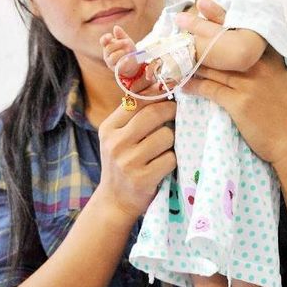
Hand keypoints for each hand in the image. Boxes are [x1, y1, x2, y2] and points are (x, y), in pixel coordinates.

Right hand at [97, 89, 176, 219]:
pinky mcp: (142, 178)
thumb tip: (159, 86)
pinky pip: (170, 158)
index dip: (158, 95)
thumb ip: (133, 115)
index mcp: (108, 128)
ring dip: (172, 141)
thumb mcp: (118, 137)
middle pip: (154, 114)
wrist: (115, 201)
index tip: (170, 94)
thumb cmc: (122, 163)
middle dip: (171, 111)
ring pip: (166, 136)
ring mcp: (128, 162)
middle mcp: (115, 143)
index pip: (137, 101)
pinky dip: (172, 160)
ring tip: (165, 148)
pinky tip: (164, 165)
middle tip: (177, 113)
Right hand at [100, 25, 137, 75]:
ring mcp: (111, 62)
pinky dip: (123, 62)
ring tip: (128, 51)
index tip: (110, 36)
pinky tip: (127, 58)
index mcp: (108, 46)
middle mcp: (107, 54)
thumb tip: (116, 27)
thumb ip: (121, 35)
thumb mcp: (126, 41)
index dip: (105, 38)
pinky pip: (118, 65)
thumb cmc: (128, 50)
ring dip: (121, 52)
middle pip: (109, 48)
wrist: (134, 63)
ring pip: (112, 57)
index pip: (103, 41)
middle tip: (127, 42)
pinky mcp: (116, 69)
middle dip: (118, 44)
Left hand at [177, 0, 286, 168]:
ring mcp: (249, 82)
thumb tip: (241, 53)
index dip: (220, 15)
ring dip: (189, 60)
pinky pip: (209, 89)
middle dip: (197, 30)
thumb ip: (264, 63)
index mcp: (269, 56)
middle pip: (222, 43)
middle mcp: (259, 65)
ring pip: (212, 66)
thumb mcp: (279, 79)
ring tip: (172, 54)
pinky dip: (194, 86)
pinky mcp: (239, 102)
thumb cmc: (284, 112)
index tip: (202, 3)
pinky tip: (182, 84)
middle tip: (179, 20)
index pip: (242, 30)